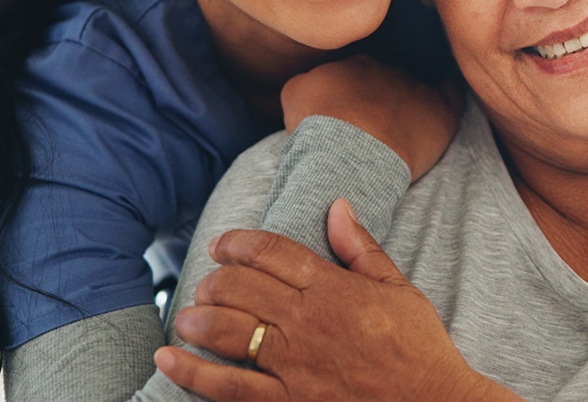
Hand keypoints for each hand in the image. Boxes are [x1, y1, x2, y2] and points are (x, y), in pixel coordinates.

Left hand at [156, 200, 522, 401]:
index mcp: (334, 288)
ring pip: (227, 330)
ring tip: (186, 313)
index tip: (223, 243)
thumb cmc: (419, 347)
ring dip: (197, 317)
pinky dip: (192, 373)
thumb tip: (337, 206)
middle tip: (207, 281)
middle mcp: (308, 321)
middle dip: (215, 279)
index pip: (273, 252)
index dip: (239, 243)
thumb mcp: (398, 287)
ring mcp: (294, 364)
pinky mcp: (287, 401)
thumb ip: (361, 247)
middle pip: (241, 287)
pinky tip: (168, 358)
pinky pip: (228, 386)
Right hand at [281, 54, 461, 179]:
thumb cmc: (318, 127)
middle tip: (373, 126)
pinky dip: (447, 98)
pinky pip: (451, 96)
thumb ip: (308, 80)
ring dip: (411, 102)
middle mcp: (388, 69)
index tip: (349, 112)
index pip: (358, 71)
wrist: (349, 151)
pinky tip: (443, 105)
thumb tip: (314, 82)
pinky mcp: (441, 111)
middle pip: (388, 79)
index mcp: (355, 64)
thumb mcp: (294, 94)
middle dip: (382, 96)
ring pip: (416, 88)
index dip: (354, 92)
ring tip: (402, 127)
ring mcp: (416, 88)